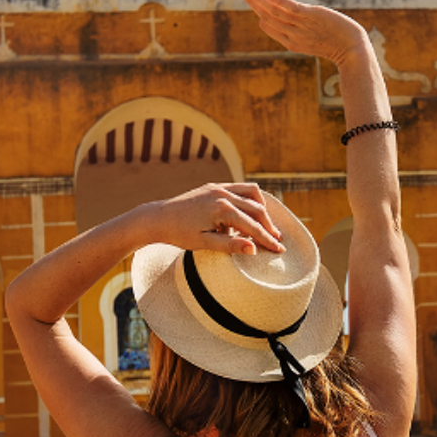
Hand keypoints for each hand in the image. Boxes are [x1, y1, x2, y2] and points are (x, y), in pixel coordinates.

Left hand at [138, 183, 284, 254]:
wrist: (157, 218)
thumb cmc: (179, 234)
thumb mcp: (205, 243)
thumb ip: (230, 246)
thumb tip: (254, 250)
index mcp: (223, 209)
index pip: (253, 226)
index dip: (268, 239)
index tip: (279, 249)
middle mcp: (223, 194)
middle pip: (257, 209)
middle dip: (269, 226)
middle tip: (277, 240)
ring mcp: (219, 187)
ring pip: (252, 193)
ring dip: (262, 208)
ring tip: (265, 224)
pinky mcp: (214, 186)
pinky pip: (240, 188)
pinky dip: (249, 198)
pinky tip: (250, 211)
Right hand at [240, 0, 371, 65]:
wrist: (353, 50)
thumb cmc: (336, 43)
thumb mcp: (312, 39)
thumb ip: (298, 31)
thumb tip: (291, 24)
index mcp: (290, 41)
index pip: (267, 24)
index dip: (257, 9)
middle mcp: (292, 34)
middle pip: (267, 16)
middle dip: (252, 1)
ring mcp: (302, 26)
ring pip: (275, 11)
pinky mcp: (313, 17)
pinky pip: (293, 10)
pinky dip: (280, 2)